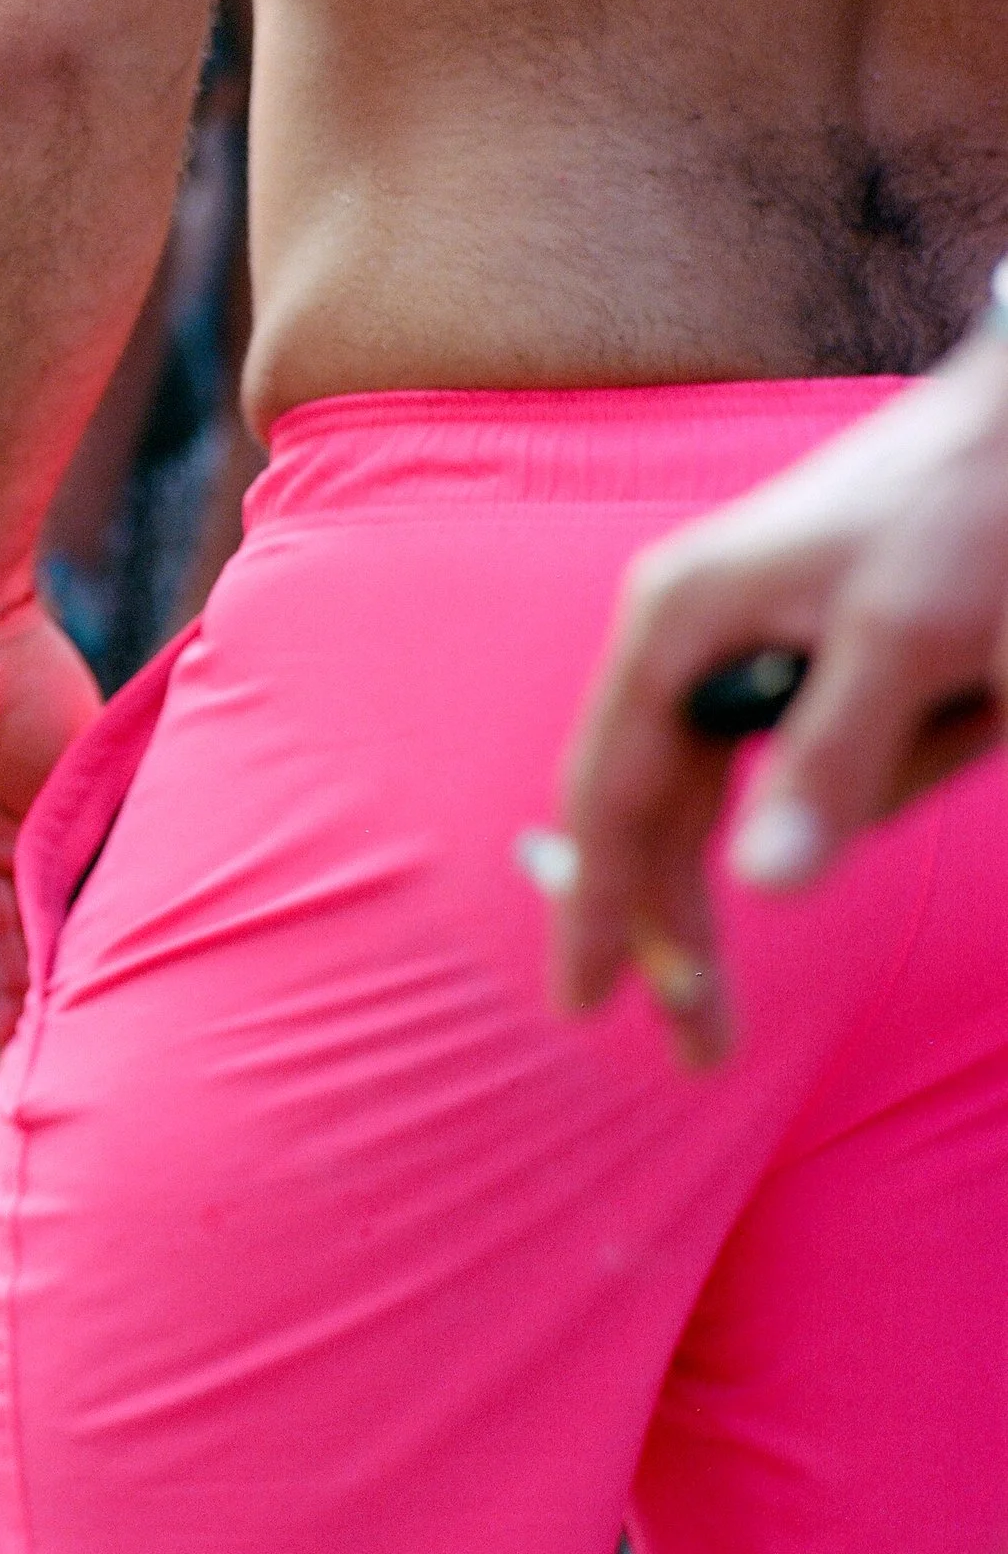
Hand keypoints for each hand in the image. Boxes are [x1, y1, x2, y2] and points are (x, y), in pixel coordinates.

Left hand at [0, 599, 102, 1049]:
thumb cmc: (43, 690)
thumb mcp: (86, 793)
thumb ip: (93, 856)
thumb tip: (132, 933)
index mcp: (21, 844)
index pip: (33, 929)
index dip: (54, 977)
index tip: (87, 1028)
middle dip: (13, 1000)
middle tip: (43, 1051)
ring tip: (9, 1026)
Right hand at [552, 332, 1007, 1061]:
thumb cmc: (971, 505)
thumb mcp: (908, 640)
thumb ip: (831, 761)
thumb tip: (764, 885)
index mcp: (678, 625)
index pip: (610, 797)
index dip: (599, 907)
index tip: (586, 1006)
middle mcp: (691, 635)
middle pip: (664, 814)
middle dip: (691, 925)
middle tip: (707, 1048)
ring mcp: (751, 637)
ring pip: (773, 783)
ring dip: (880, 782)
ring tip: (980, 702)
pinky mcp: (819, 641)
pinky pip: (837, 745)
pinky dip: (899, 758)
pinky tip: (972, 704)